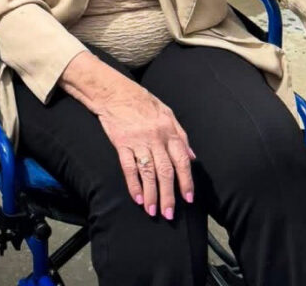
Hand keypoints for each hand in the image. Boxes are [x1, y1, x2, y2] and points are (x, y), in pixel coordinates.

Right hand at [93, 73, 194, 219]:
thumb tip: (192, 157)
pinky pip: (128, 167)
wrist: (112, 90)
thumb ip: (180, 134)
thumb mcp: (166, 112)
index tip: (188, 199)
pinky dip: (133, 184)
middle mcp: (155, 137)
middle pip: (165, 171)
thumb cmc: (140, 100)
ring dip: (151, 194)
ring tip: (153, 211)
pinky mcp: (120, 142)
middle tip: (169, 214)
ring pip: (148, 172)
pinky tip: (137, 197)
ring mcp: (137, 140)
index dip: (186, 181)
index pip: (181, 160)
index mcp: (168, 130)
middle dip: (169, 195)